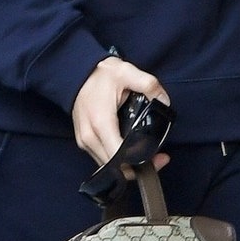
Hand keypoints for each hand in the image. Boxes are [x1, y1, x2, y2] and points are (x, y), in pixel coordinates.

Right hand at [71, 56, 170, 170]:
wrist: (75, 73)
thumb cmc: (99, 74)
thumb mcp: (127, 72)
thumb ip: (148, 84)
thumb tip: (164, 102)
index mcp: (101, 123)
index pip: (119, 156)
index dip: (141, 162)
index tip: (159, 157)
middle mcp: (90, 137)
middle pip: (115, 167)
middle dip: (138, 168)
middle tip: (159, 159)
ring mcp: (85, 142)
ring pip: (108, 167)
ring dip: (128, 167)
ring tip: (147, 156)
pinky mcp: (84, 142)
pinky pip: (102, 160)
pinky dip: (117, 162)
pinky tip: (131, 152)